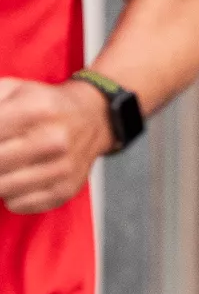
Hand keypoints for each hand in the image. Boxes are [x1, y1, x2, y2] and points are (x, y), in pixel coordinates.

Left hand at [0, 78, 112, 215]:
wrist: (95, 118)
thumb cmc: (46, 105)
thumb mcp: (13, 89)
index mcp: (36, 110)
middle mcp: (53, 140)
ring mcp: (61, 168)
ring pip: (2, 188)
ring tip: (2, 165)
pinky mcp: (65, 190)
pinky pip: (18, 203)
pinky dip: (8, 194)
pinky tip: (15, 178)